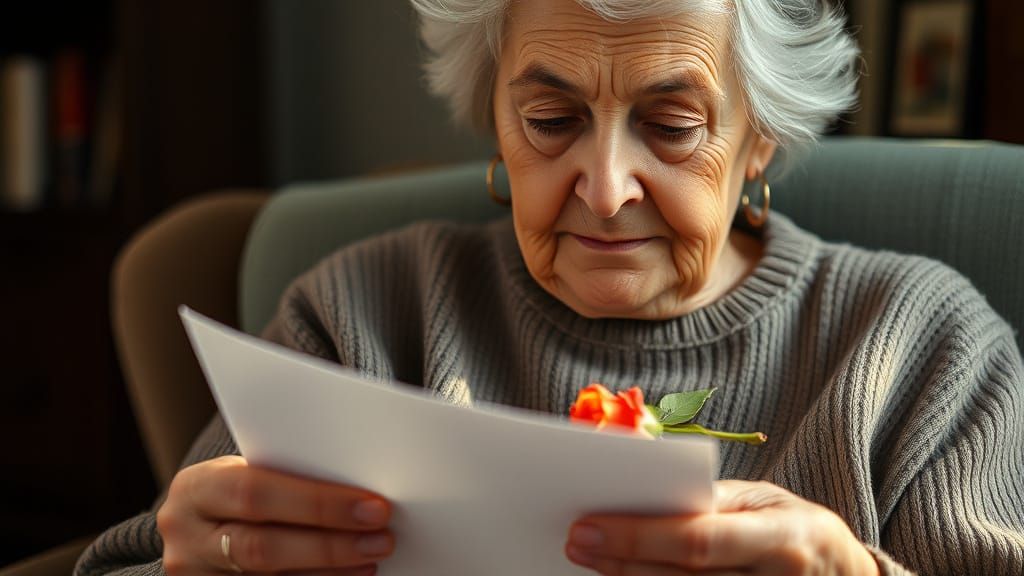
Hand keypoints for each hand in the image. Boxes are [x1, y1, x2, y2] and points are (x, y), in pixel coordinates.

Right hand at [157, 455, 393, 574]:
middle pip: (263, 547)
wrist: (194, 528)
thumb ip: (285, 478)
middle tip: (381, 536)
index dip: (317, 503)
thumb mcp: (243, 473)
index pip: (255, 493)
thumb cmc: (236, 491)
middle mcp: (187, 538)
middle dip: (330, 543)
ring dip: (330, 570)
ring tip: (372, 556)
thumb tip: (360, 489)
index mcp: (195, 489)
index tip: (372, 506)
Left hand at [565, 480, 879, 574]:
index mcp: (781, 538)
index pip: (697, 540)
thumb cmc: (796, 528)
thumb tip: (646, 494)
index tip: (587, 525)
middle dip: (620, 559)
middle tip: (575, 541)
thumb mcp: (767, 502)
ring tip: (592, 560)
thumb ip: (714, 500)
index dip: (638, 535)